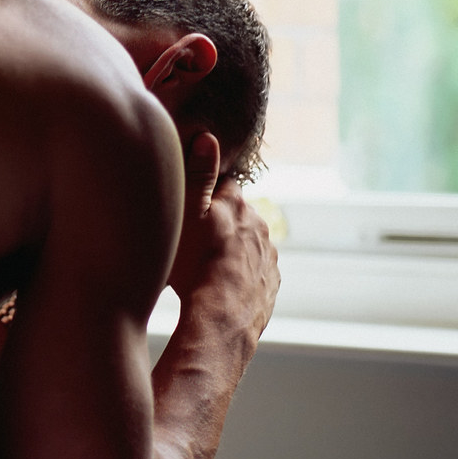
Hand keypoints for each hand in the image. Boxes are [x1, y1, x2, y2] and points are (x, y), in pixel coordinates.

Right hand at [165, 133, 279, 346]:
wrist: (220, 321)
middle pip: (238, 215)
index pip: (225, 186)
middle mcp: (260, 227)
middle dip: (222, 221)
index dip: (208, 193)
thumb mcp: (186, 214)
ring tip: (204, 267)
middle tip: (194, 238)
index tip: (193, 205)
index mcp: (237, 206)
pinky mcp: (271, 286)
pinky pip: (254, 272)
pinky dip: (240, 274)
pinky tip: (219, 286)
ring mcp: (269, 258)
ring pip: (248, 244)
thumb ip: (198, 174)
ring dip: (232, 249)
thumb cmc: (195, 267)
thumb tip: (209, 137)